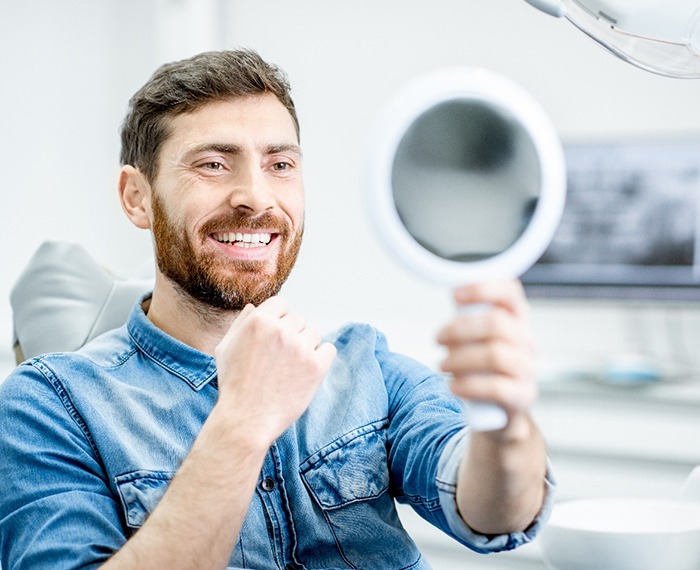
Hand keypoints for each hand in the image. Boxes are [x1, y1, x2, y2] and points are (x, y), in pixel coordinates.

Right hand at [214, 296, 336, 444]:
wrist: (247, 419)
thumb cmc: (234, 385)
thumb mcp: (225, 349)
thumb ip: (240, 324)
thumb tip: (254, 307)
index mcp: (259, 321)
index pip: (281, 304)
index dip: (278, 319)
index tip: (275, 337)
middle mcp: (281, 330)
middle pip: (298, 319)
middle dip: (291, 335)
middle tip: (280, 359)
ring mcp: (300, 348)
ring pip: (313, 334)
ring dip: (305, 347)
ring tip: (290, 368)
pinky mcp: (316, 366)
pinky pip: (328, 350)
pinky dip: (321, 358)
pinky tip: (306, 371)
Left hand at [436, 280, 536, 421]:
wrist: (498, 410)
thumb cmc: (483, 366)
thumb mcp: (477, 337)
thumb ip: (468, 317)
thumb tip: (454, 296)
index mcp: (517, 319)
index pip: (510, 292)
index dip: (483, 289)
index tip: (455, 295)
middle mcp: (527, 340)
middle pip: (496, 324)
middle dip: (459, 329)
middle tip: (438, 339)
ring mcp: (528, 368)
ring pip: (495, 355)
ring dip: (460, 359)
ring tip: (442, 364)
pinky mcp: (523, 395)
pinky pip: (497, 388)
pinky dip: (469, 386)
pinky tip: (454, 386)